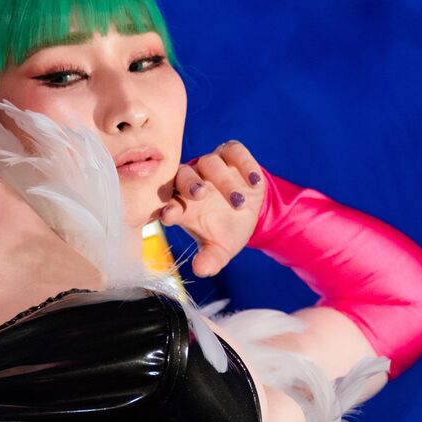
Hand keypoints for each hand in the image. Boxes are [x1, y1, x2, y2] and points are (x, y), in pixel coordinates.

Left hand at [157, 140, 265, 276]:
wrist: (252, 214)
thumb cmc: (227, 231)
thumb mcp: (220, 250)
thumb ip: (209, 261)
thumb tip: (200, 270)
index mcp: (182, 204)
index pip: (168, 202)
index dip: (167, 207)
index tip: (170, 217)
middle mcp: (193, 180)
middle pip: (183, 174)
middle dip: (190, 183)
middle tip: (201, 195)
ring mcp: (212, 165)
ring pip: (210, 162)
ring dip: (223, 180)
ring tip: (239, 202)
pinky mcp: (232, 154)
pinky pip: (235, 151)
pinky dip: (244, 164)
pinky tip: (253, 182)